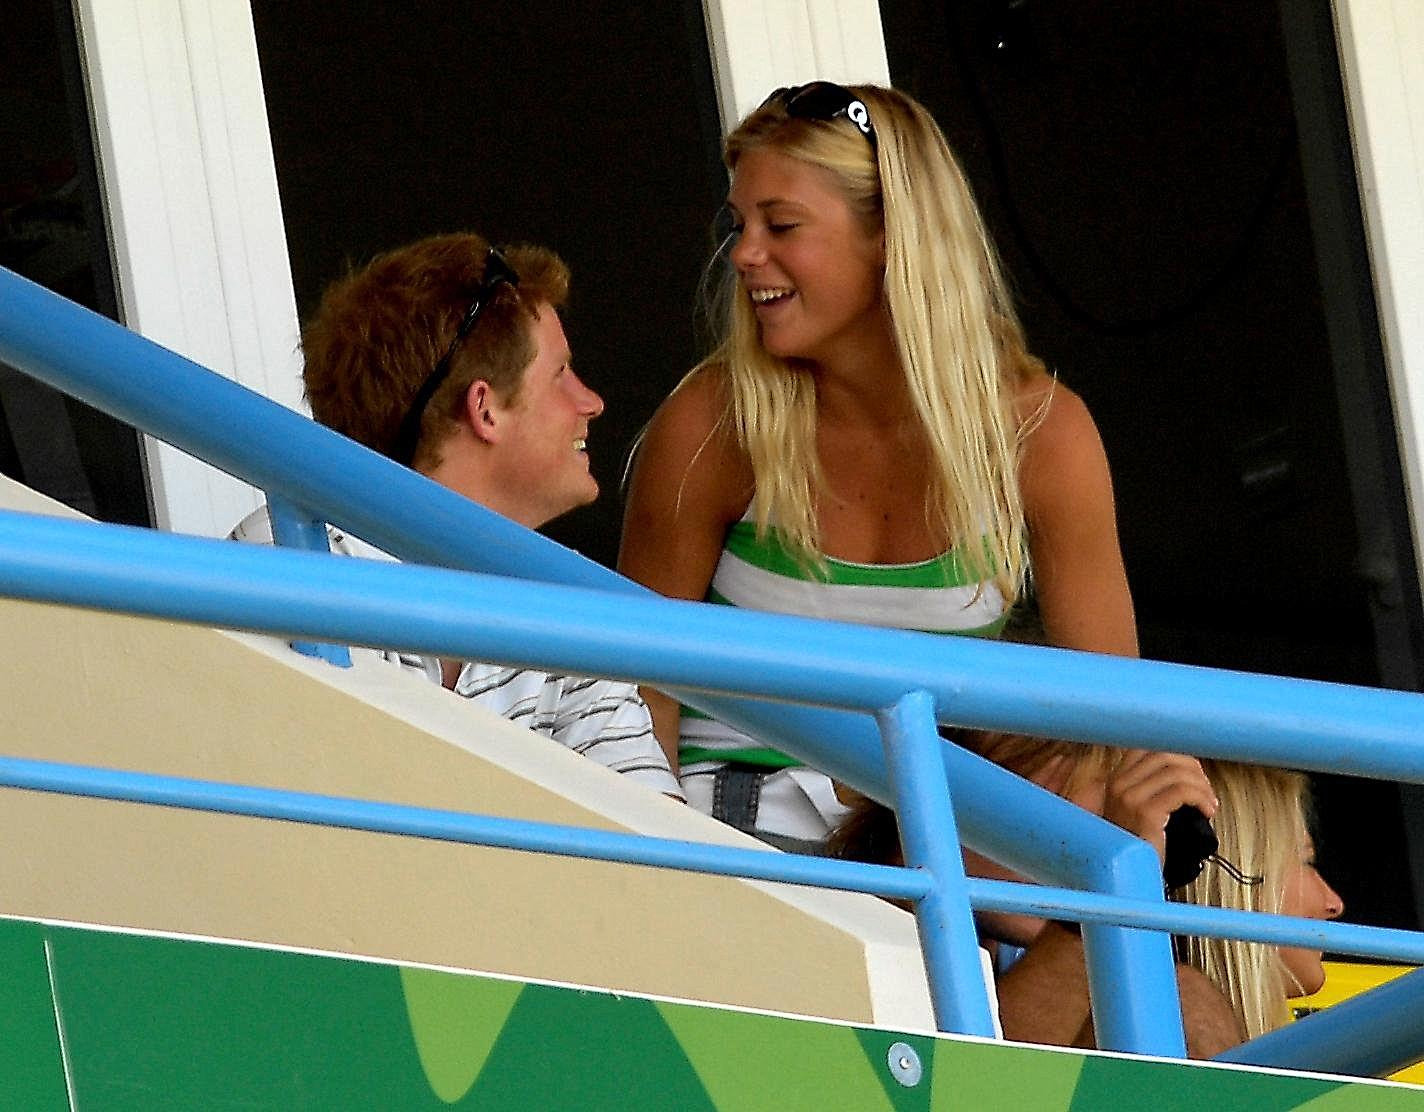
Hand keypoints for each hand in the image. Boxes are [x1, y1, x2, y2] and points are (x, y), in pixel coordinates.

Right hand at [1101, 750, 1216, 862]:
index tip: (1194, 772)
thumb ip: (1153, 789)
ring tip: (1209, 803)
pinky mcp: (1145, 813)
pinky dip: (1202, 798)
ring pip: (1176, 772)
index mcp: (1115, 780)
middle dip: (1194, 768)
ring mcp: (1129, 797)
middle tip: (1206, 788)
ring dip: (1202, 785)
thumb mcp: (1139, 812)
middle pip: (1164, 754)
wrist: (1130, 878)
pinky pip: (1182, 791)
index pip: (1148, 748)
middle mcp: (1118, 784)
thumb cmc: (1140, 848)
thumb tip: (1188, 772)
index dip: (1178, 755)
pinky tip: (1208, 811)